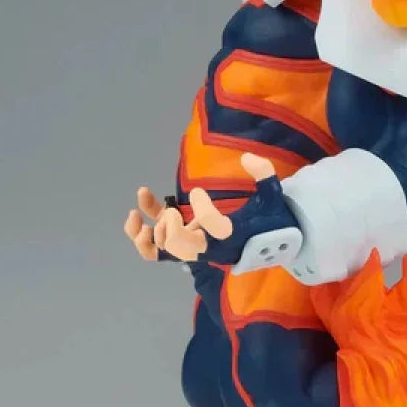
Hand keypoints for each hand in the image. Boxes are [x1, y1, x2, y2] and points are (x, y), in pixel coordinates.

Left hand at [124, 153, 295, 264]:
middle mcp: (209, 246)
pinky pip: (154, 248)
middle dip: (171, 230)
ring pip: (162, 250)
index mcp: (231, 236)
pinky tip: (135, 210)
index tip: (198, 192)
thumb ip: (264, 173)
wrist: (262, 242)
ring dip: (148, 231)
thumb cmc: (266, 219)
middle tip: (174, 212)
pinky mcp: (182, 241)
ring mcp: (192, 246)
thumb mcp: (271, 194)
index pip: (213, 227)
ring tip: (141, 211)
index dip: (202, 209)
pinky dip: (139, 234)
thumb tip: (246, 157)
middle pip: (181, 249)